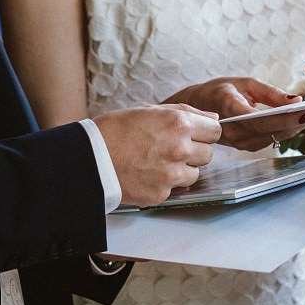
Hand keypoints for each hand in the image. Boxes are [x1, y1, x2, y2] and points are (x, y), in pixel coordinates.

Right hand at [94, 104, 222, 206]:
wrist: (88, 159)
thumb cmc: (115, 130)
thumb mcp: (150, 110)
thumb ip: (187, 113)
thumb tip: (214, 117)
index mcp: (179, 123)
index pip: (216, 130)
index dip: (205, 132)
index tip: (195, 134)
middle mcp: (180, 149)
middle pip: (208, 154)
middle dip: (194, 151)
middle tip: (171, 148)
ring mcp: (172, 174)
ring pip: (195, 173)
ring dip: (183, 169)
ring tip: (158, 162)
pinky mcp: (161, 194)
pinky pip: (176, 189)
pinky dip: (166, 183)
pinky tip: (148, 174)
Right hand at [163, 77, 304, 150]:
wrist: (195, 109)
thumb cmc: (220, 91)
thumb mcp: (243, 83)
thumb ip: (269, 93)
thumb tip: (296, 100)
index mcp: (229, 109)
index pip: (260, 118)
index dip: (284, 118)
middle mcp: (235, 131)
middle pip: (274, 129)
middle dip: (304, 118)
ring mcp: (240, 143)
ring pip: (277, 135)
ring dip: (302, 124)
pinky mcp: (246, 147)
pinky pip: (273, 138)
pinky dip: (291, 128)